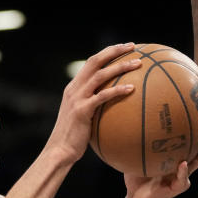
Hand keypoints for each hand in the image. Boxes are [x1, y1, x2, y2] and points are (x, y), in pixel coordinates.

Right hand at [45, 43, 140, 162]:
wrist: (60, 150)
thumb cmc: (74, 139)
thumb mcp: (82, 118)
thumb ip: (93, 107)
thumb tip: (114, 108)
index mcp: (74, 88)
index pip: (91, 62)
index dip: (108, 52)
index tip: (125, 48)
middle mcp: (74, 89)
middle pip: (95, 61)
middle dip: (114, 51)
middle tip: (133, 47)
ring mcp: (77, 98)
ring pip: (100, 75)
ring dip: (120, 66)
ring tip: (137, 63)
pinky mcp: (82, 110)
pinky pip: (102, 96)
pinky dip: (117, 90)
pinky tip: (132, 88)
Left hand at [124, 114, 197, 197]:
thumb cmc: (137, 176)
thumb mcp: (138, 154)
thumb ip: (139, 139)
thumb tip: (133, 115)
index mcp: (178, 156)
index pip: (194, 139)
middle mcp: (183, 165)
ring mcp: (181, 177)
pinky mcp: (175, 188)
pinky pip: (181, 179)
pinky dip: (182, 171)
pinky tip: (183, 163)